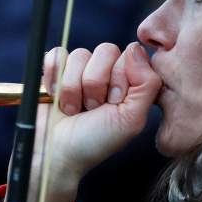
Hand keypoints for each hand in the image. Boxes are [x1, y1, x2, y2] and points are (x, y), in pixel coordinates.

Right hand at [19, 42, 160, 201]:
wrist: (56, 154)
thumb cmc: (96, 141)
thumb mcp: (131, 119)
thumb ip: (147, 84)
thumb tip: (135, 47)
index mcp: (128, 81)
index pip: (130, 54)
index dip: (119, 79)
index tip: (113, 103)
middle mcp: (105, 71)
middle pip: (105, 50)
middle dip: (96, 83)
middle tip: (92, 108)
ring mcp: (79, 69)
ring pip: (79, 54)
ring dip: (73, 87)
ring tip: (73, 109)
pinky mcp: (54, 70)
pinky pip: (56, 55)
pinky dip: (54, 79)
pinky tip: (56, 99)